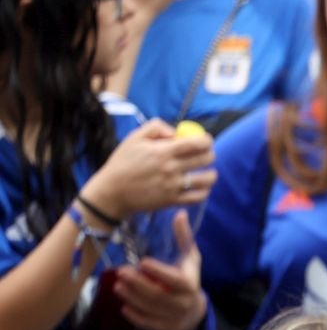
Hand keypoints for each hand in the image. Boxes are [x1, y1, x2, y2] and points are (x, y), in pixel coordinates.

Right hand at [83, 119, 215, 219]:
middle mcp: (171, 168)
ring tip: (208, 172)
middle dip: (210, 154)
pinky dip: (204, 191)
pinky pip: (198, 197)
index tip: (206, 140)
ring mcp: (173, 186)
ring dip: (211, 174)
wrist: (112, 191)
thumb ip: (156, 127)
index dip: (206, 140)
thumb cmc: (123, 162)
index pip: (197, 143)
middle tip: (207, 154)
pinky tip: (201, 186)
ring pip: (207, 180)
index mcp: (163, 151)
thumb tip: (176, 132)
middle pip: (205, 159)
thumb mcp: (134, 138)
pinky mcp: (173, 201)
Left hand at [114, 210, 205, 329]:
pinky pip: (149, 323)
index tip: (142, 261)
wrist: (195, 311)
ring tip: (117, 285)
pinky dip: (136, 316)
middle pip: (159, 295)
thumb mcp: (190, 259)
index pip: (176, 279)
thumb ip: (184, 239)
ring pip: (151, 308)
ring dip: (133, 297)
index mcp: (191, 285)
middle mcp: (184, 303)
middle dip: (139, 284)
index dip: (159, 271)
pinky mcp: (166, 328)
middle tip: (121, 271)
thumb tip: (179, 213)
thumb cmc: (189, 279)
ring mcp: (175, 317)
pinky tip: (123, 306)